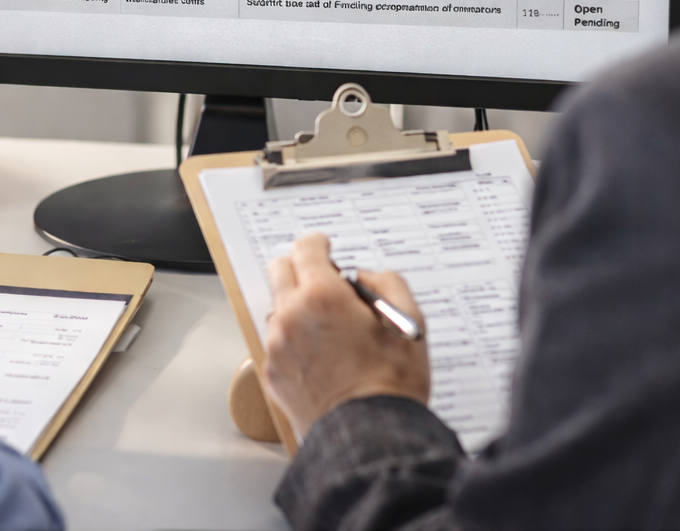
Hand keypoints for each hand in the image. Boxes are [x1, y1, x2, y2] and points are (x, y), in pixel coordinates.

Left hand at [261, 233, 430, 440]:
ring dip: (297, 307)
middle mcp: (291, 316)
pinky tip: (321, 356)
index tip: (325, 247)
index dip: (318, 244)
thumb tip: (364, 278)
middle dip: (301, 269)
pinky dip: (294, 340)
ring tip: (329, 329)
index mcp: (322, 296)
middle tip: (325, 283)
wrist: (370, 434)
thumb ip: (385, 283)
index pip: (305, 248)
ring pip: (278, 307)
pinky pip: (277, 341)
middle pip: (280, 270)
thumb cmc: (391, 383)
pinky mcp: (272, 372)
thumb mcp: (407, 321)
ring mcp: (277, 345)